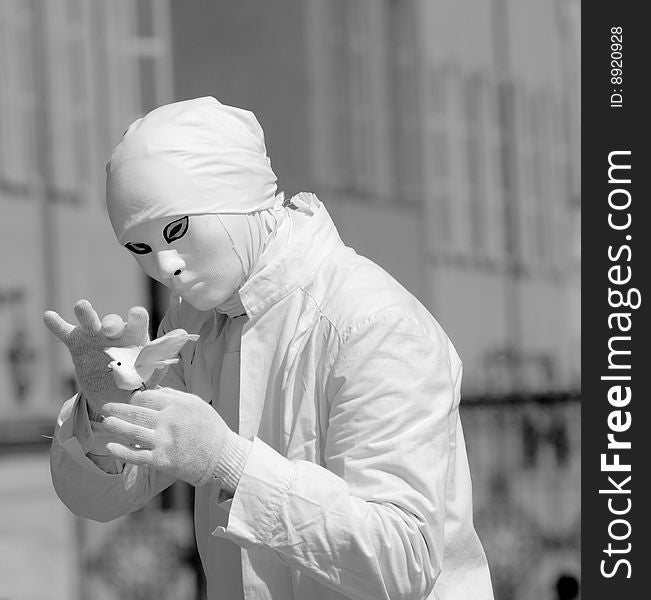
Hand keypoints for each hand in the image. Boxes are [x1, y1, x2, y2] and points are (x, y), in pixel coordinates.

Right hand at [43, 300, 161, 415]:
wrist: (113, 394)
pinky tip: (49, 317)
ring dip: (86, 313)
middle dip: (111, 323)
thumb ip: (155, 371)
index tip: (136, 315)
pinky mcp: (77, 343)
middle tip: (108, 330)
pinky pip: (65, 332)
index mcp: (136, 337)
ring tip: (82, 306)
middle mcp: (116, 333)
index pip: (138, 320)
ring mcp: (95, 336)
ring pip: (89, 320)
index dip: (137, 317)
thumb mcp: (147, 380)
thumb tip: (163, 366)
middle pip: (113, 321)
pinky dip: (57, 324)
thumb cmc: (137, 381)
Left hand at [99, 388, 246, 487]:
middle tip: (105, 408)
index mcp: (177, 405)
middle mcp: (168, 421)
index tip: (131, 401)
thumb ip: (174, 395)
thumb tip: (153, 391)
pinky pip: (137, 456)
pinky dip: (121, 452)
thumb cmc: (210, 428)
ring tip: (105, 422)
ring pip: (133, 432)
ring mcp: (164, 442)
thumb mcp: (197, 404)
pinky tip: (110, 447)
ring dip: (116, 426)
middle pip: (136, 412)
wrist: (222, 457)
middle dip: (117, 409)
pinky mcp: (162, 460)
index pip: (147, 397)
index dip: (135, 398)